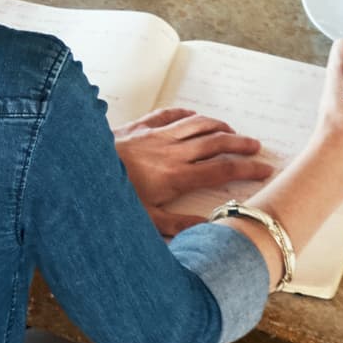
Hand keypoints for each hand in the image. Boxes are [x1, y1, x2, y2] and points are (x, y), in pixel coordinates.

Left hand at [116, 105, 270, 232]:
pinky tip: (195, 116)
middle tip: (257, 147)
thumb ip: (178, 225)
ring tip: (232, 133)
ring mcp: (157, 135)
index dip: (247, 169)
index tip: (264, 169)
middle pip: (217, 143)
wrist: (79, 170)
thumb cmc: (110, 199)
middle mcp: (172, 152)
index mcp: (177, 177)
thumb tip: (207, 228)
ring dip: (219, 127)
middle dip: (241, 144)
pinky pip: (171, 114)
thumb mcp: (145, 221)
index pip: (222, 170)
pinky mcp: (141, 125)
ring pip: (198, 124)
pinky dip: (188, 114)